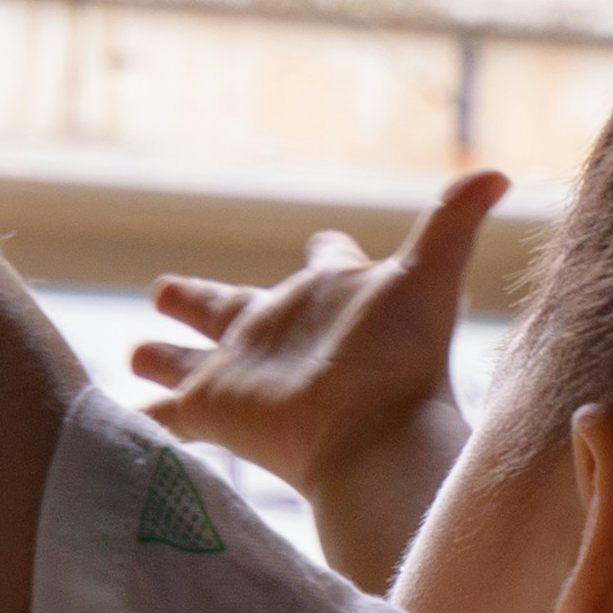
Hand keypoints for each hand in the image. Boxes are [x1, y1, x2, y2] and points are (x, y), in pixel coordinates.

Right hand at [135, 171, 502, 483]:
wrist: (373, 440)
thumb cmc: (400, 360)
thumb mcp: (426, 277)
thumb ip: (452, 221)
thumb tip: (500, 172)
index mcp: (328, 298)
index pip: (326, 262)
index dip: (327, 252)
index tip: (324, 242)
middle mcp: (281, 336)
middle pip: (230, 310)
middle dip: (198, 302)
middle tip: (164, 290)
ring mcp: (243, 377)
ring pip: (188, 363)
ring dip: (162, 358)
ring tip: (134, 354)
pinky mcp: (214, 413)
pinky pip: (165, 415)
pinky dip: (138, 417)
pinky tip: (113, 418)